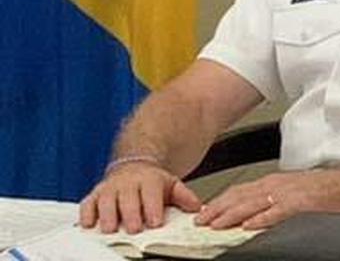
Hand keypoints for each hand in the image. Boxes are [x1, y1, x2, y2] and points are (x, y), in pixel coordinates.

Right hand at [80, 161, 200, 233]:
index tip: (155, 222)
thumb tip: (197, 208)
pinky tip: (88, 224)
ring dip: (108, 216)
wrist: (133, 166)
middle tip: (134, 229)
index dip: (153, 208)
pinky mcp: (95, 194)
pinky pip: (87, 203)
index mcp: (149, 180)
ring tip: (111, 229)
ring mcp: (110, 188)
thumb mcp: (171, 185)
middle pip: (128, 199)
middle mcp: (127, 183)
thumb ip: (184, 196)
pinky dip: (86, 213)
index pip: (151, 193)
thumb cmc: (152, 182)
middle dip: (130, 214)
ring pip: (106, 201)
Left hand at [193, 166, 339, 229]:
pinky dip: (260, 219)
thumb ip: (278, 200)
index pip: (242, 191)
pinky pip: (276, 213)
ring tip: (214, 225)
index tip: (206, 213)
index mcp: (278, 182)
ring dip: (231, 215)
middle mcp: (280, 185)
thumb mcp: (300, 190)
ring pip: (252, 204)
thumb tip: (258, 213)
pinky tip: (248, 227)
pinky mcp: (303, 205)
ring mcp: (290, 194)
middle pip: (241, 196)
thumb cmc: (336, 190)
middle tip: (200, 221)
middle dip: (218, 209)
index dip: (222, 202)